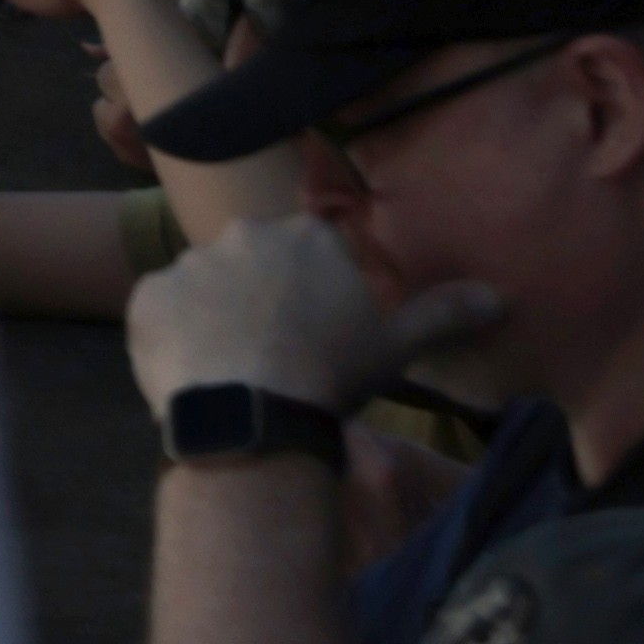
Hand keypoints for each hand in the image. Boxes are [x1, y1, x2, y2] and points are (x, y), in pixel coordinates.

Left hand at [127, 211, 491, 428]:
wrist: (252, 409)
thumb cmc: (333, 373)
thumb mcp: (398, 345)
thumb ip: (444, 314)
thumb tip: (498, 297)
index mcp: (307, 237)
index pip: (314, 248)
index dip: (318, 288)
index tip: (319, 324)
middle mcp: (243, 234)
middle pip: (256, 259)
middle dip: (264, 293)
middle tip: (277, 345)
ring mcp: (188, 262)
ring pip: (206, 284)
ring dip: (217, 313)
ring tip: (235, 364)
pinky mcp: (145, 296)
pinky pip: (161, 310)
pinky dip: (175, 334)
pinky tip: (197, 370)